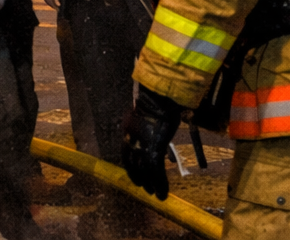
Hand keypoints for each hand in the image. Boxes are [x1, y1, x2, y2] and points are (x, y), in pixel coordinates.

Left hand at [121, 86, 180, 201]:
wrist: (159, 95)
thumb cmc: (156, 99)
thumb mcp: (147, 112)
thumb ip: (147, 124)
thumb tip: (155, 129)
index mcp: (128, 127)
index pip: (126, 152)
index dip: (131, 165)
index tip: (136, 174)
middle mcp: (131, 137)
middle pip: (132, 163)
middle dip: (138, 177)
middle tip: (144, 188)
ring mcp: (142, 144)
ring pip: (144, 171)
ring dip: (150, 184)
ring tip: (155, 194)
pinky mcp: (153, 149)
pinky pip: (156, 172)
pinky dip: (160, 184)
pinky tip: (163, 193)